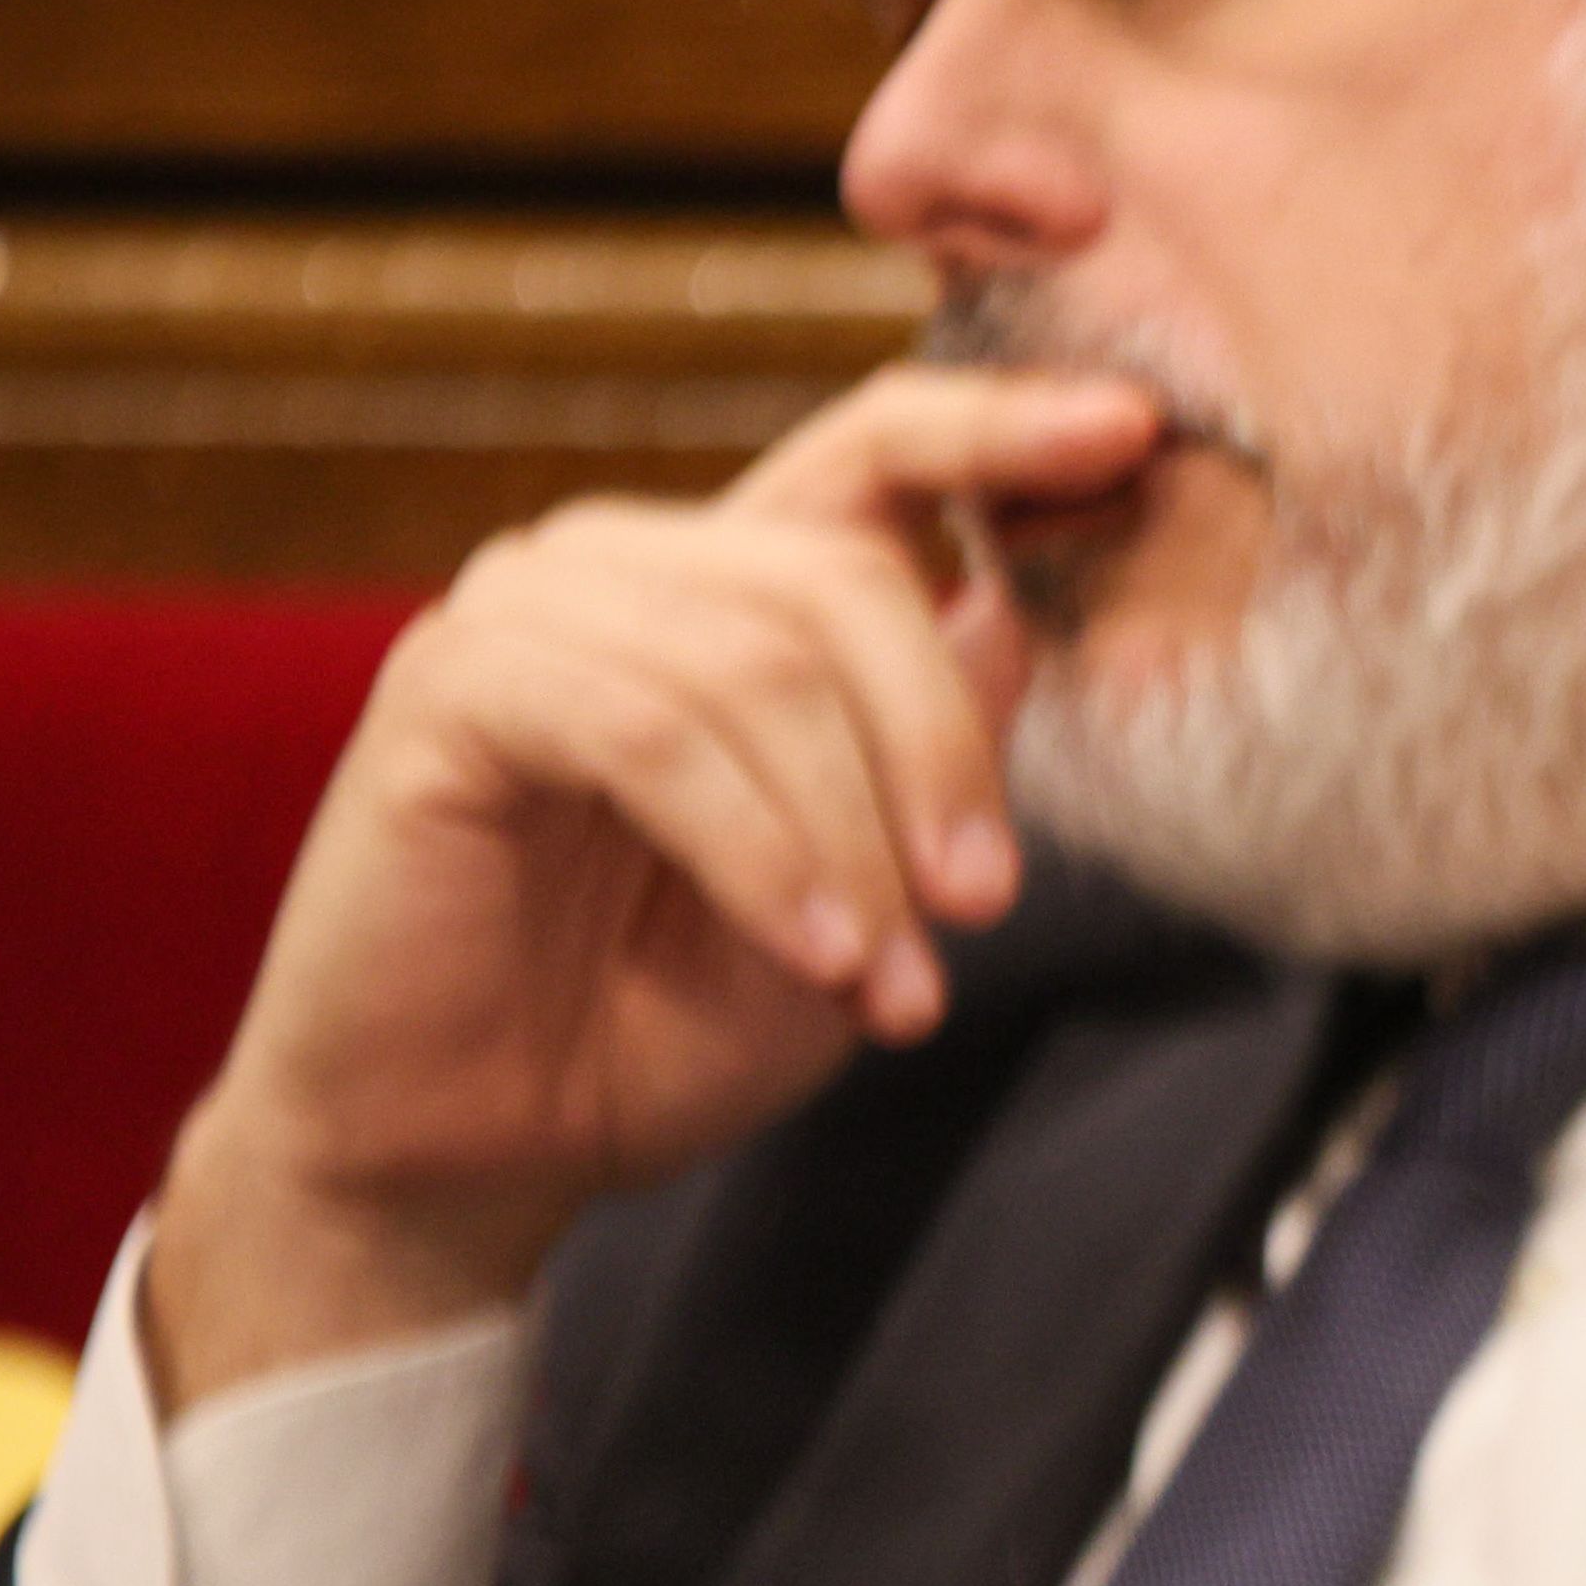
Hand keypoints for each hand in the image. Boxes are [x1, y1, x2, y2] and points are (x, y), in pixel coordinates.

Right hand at [145, 359, 1161, 1403]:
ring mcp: (525, 613)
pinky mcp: (451, 689)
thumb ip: (935, 752)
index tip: (1133, 431)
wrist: (466, 1157)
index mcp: (727, 591)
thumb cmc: (654, 1026)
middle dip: (941, 747)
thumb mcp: (861, 896)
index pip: (874, 452)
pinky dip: (754, 848)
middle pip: (842, 574)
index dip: (1000, 428)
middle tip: (986, 904)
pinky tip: (806, 952)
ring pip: (755, 662)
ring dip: (849, 836)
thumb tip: (1014, 613)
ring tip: (886, 984)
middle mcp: (622, 569)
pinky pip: (648, 730)